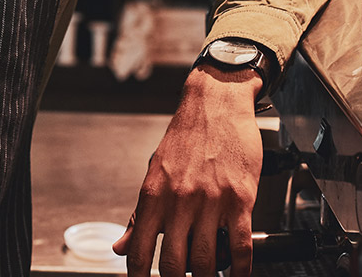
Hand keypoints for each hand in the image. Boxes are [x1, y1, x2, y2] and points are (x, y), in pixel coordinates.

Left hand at [112, 66, 262, 276]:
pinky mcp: (240, 198)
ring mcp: (211, 201)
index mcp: (154, 195)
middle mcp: (180, 200)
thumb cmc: (186, 136)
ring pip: (207, 260)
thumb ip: (140, 214)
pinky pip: (241, 245)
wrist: (216, 102)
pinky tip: (238, 274)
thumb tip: (120, 246)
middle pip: (173, 264)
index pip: (138, 250)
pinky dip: (241, 269)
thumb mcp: (155, 172)